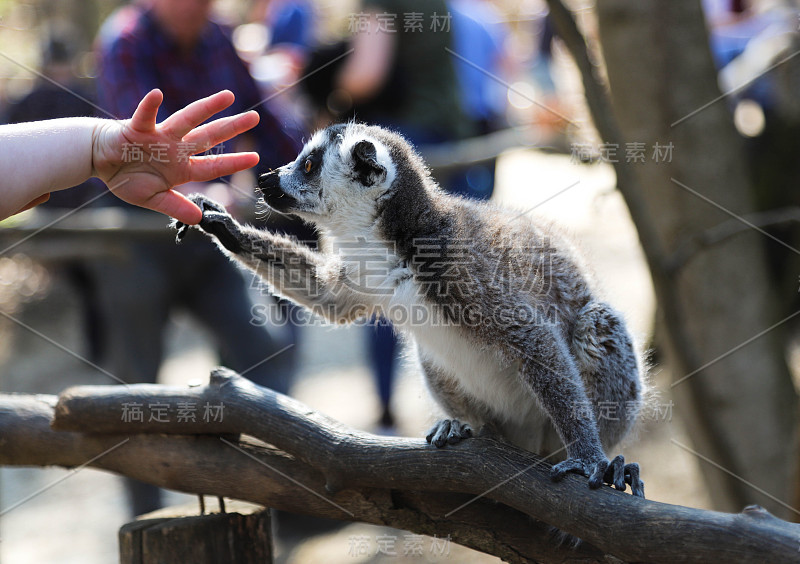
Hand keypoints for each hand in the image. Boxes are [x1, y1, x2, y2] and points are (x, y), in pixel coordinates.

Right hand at [91, 89, 259, 224]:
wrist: (98, 159)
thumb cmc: (126, 176)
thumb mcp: (152, 199)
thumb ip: (175, 206)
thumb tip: (198, 219)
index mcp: (181, 168)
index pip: (213, 165)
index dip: (233, 162)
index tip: (255, 157)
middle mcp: (176, 148)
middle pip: (209, 136)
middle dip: (231, 127)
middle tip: (255, 117)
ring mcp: (159, 136)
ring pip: (187, 119)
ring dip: (207, 107)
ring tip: (228, 96)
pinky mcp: (137, 128)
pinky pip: (144, 116)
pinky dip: (149, 106)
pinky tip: (158, 94)